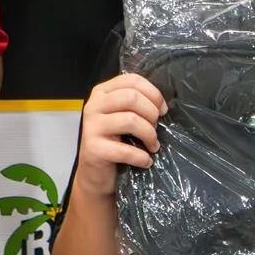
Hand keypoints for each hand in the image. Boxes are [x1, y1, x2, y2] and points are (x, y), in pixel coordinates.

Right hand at [75, 73, 166, 197]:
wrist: (95, 174)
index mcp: (102, 93)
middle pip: (132, 97)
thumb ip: (135, 105)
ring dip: (149, 135)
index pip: (131, 80)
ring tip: (153, 146)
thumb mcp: (121, 117)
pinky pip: (125, 150)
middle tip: (156, 128)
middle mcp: (94, 106)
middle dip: (151, 113)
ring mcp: (91, 127)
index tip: (162, 109)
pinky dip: (141, 157)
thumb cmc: (113, 143)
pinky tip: (145, 161)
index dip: (153, 93)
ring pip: (131, 120)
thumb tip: (161, 105)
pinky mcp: (93, 149)